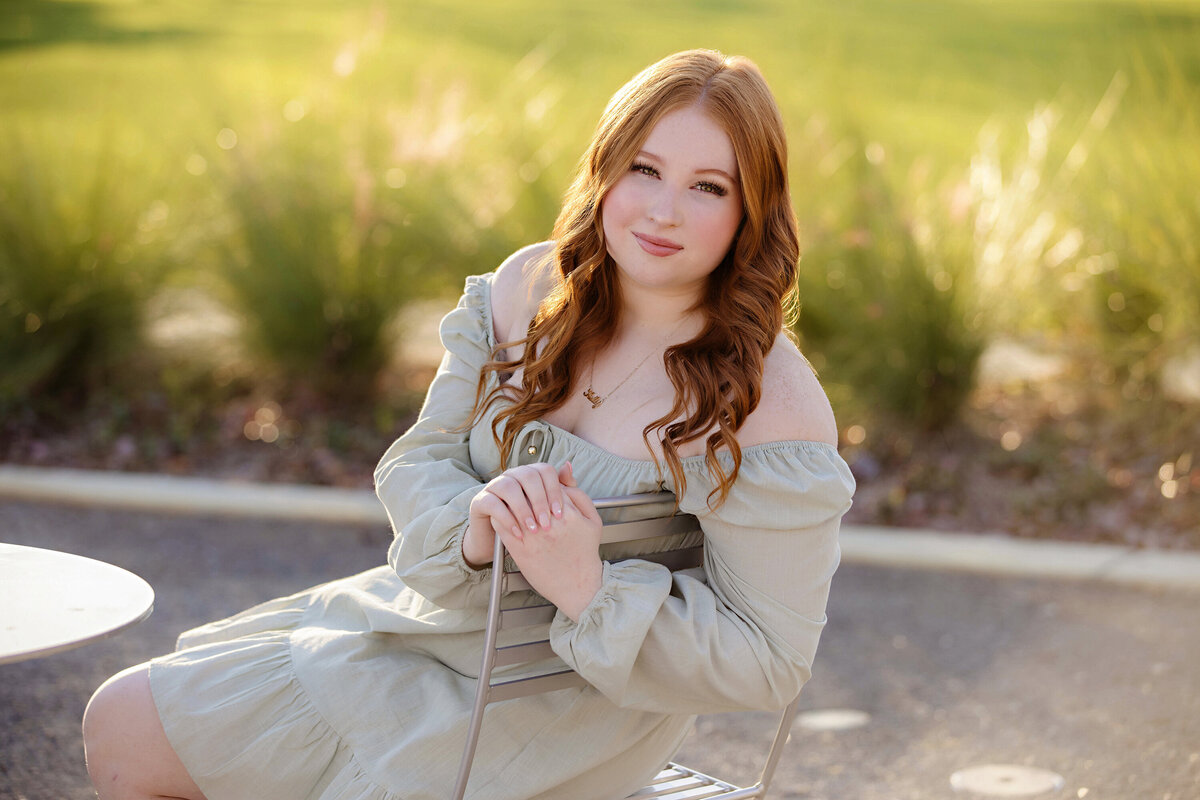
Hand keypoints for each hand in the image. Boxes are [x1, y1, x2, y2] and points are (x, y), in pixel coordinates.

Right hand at [463, 462, 570, 568]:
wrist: (500, 542)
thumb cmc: (529, 524)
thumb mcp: (547, 510)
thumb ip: (562, 490)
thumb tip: (568, 466)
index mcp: (530, 474)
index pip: (545, 470)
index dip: (554, 490)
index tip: (559, 513)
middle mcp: (512, 475)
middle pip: (528, 476)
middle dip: (539, 501)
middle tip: (546, 523)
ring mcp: (494, 486)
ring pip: (509, 487)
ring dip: (523, 509)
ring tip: (532, 529)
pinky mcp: (480, 500)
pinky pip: (492, 503)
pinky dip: (506, 518)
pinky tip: (517, 533)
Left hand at [498, 463, 603, 621]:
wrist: (578, 586)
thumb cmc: (585, 551)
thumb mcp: (592, 519)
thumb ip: (579, 493)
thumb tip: (565, 469)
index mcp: (568, 513)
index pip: (548, 485)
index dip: (542, 485)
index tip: (538, 489)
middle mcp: (550, 523)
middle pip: (529, 494)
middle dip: (524, 491)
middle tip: (520, 491)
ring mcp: (534, 537)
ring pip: (513, 507)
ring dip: (509, 502)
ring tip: (508, 500)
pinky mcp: (521, 551)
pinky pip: (503, 527)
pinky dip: (500, 518)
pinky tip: (503, 516)